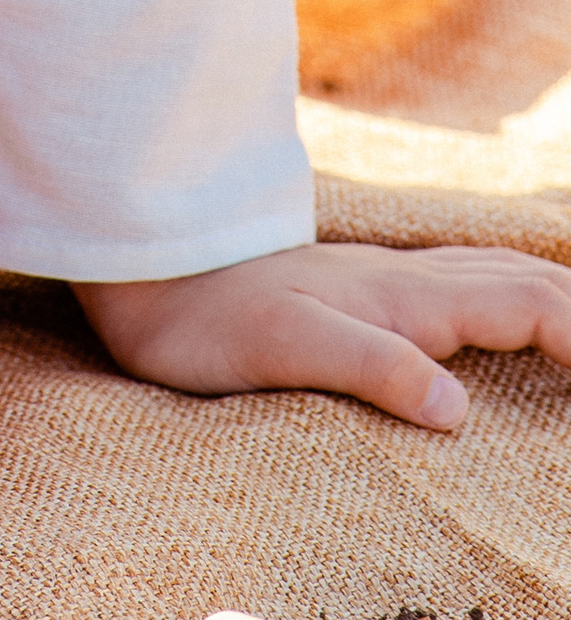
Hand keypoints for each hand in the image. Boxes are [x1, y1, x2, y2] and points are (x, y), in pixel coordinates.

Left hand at [78, 240, 570, 428]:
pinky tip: (492, 311)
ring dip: (548, 293)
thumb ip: (372, 367)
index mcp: (402, 297)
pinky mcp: (355, 288)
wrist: (145, 265)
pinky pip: (454, 280)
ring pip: (488, 271)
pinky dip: (502, 292)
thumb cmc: (207, 317)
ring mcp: (379, 278)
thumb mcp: (286, 349)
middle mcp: (401, 278)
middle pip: (519, 278)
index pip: (522, 304)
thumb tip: (456, 410)